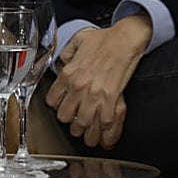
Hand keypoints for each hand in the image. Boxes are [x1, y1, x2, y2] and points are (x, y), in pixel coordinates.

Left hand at [45, 14, 150, 148]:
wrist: (124, 40)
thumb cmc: (104, 39)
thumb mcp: (76, 42)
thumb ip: (66, 54)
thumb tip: (62, 61)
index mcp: (68, 73)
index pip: (53, 101)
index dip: (56, 107)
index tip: (61, 109)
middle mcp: (79, 86)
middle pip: (66, 116)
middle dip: (70, 123)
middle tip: (74, 125)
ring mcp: (95, 94)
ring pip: (84, 124)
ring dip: (86, 133)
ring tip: (88, 138)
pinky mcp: (113, 98)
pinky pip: (106, 122)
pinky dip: (106, 132)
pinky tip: (106, 137)